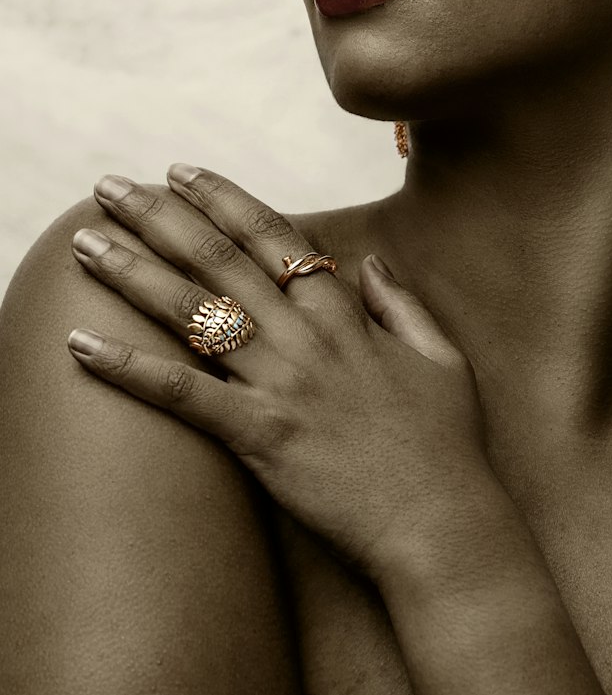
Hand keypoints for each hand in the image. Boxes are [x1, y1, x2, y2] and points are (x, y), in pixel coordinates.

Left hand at [66, 164, 492, 582]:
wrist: (443, 523)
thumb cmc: (447, 445)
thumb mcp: (439, 356)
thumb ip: (402, 302)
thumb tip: (369, 262)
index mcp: (346, 316)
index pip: (274, 237)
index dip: (224, 199)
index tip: (182, 172)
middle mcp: (307, 338)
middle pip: (220, 260)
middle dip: (160, 216)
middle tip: (111, 186)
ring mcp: (282, 385)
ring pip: (194, 313)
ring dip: (133, 272)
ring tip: (85, 242)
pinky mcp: (261, 437)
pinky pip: (184, 395)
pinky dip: (130, 368)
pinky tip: (81, 345)